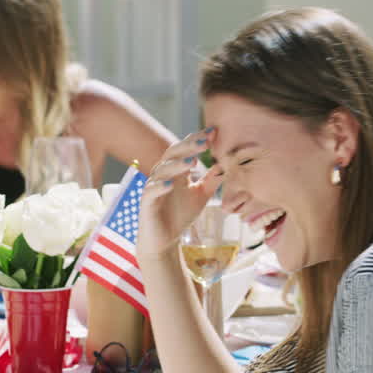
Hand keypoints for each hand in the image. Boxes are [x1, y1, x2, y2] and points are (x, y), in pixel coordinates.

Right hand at [137, 128, 220, 262]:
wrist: (164, 241)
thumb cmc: (180, 215)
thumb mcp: (200, 196)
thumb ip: (212, 180)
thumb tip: (226, 165)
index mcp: (176, 171)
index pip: (186, 149)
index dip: (197, 139)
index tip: (214, 131)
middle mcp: (163, 174)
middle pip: (173, 154)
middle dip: (188, 146)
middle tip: (204, 142)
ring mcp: (153, 187)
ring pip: (162, 170)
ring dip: (176, 165)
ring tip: (191, 161)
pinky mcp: (146, 203)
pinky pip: (151, 191)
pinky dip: (160, 186)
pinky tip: (170, 184)